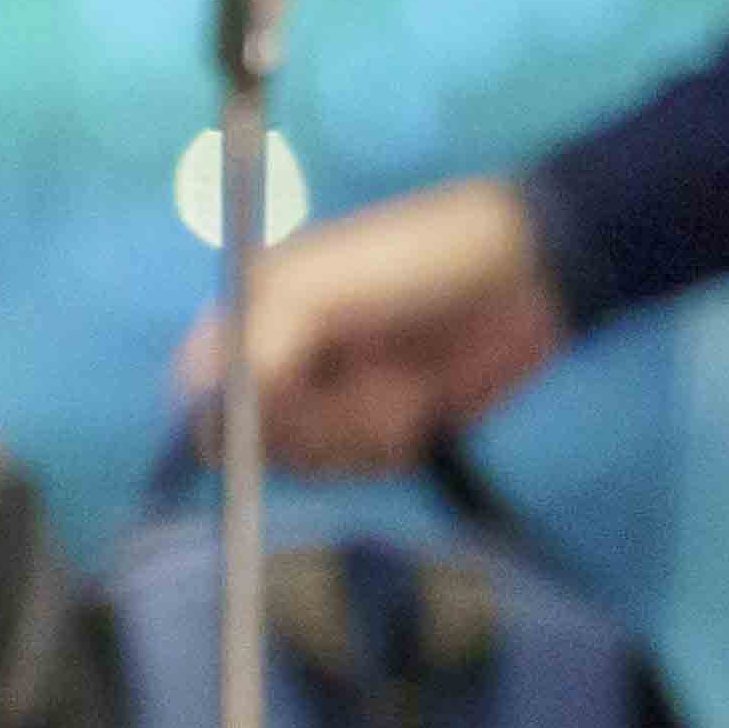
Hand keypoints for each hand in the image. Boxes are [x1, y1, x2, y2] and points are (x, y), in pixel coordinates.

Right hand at [191, 172, 567, 478]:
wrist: (530, 272)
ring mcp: (327, 399)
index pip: (197, 389)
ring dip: (359, 431)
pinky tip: (422, 404)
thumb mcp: (323, 288)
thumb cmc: (419, 258)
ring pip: (303, 460)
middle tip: (367, 380)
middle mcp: (278, 362)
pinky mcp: (373, 428)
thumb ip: (258, 346)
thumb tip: (209, 415)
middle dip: (311, 421)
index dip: (230, 410)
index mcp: (250, 316)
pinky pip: (353, 469)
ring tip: (406, 384)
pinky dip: (389, 444)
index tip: (285, 399)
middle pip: (247, 439)